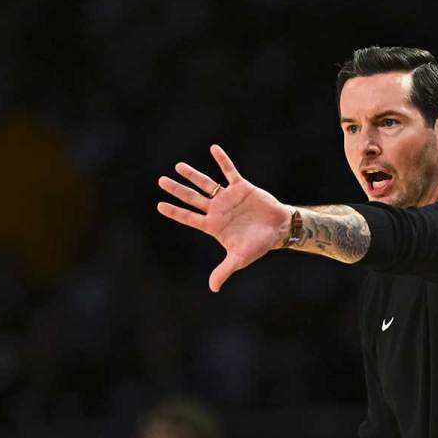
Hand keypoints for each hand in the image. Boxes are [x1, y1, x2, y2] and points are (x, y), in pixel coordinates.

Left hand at [157, 144, 289, 291]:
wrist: (278, 230)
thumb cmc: (258, 245)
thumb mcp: (240, 258)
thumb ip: (225, 270)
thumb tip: (213, 288)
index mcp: (213, 225)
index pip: (189, 218)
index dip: (175, 212)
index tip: (159, 205)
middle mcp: (217, 209)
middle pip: (192, 198)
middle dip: (177, 190)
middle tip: (161, 181)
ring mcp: (228, 197)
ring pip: (206, 184)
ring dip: (193, 175)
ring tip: (178, 166)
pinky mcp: (241, 187)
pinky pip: (230, 171)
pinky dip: (222, 161)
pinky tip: (213, 149)